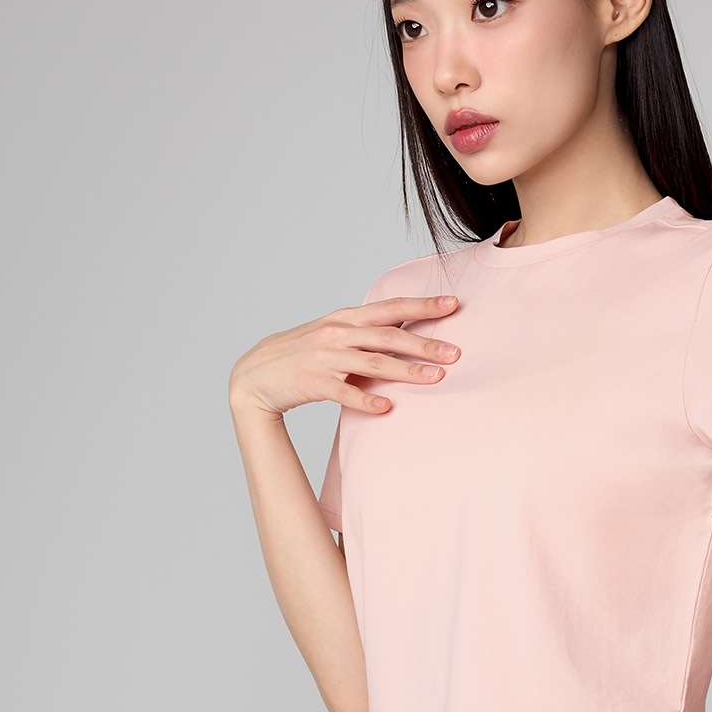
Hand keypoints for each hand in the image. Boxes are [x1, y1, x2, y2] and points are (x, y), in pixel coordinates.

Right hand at [228, 295, 461, 419]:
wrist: (255, 374)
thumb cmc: (301, 354)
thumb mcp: (332, 333)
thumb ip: (365, 332)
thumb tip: (405, 331)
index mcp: (345, 318)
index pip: (390, 308)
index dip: (422, 306)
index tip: (453, 304)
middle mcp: (337, 333)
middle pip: (389, 336)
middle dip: (425, 343)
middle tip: (456, 352)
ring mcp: (325, 357)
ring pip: (373, 363)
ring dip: (407, 370)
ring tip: (436, 378)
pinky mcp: (314, 383)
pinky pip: (345, 393)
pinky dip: (367, 400)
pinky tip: (388, 407)